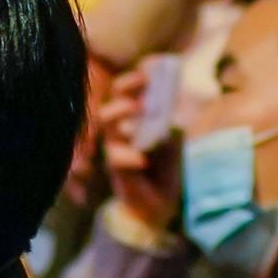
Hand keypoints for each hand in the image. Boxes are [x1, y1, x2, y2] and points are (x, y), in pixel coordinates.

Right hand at [95, 64, 176, 238]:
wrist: (159, 206)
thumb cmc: (165, 171)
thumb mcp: (172, 143)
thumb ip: (168, 124)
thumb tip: (167, 107)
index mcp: (134, 120)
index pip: (126, 93)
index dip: (132, 80)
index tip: (147, 70)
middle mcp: (120, 130)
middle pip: (112, 97)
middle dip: (124, 89)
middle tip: (142, 83)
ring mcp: (114, 147)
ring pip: (105, 122)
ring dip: (119, 112)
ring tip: (139, 108)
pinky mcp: (114, 168)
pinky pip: (114, 157)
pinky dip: (127, 156)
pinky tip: (142, 159)